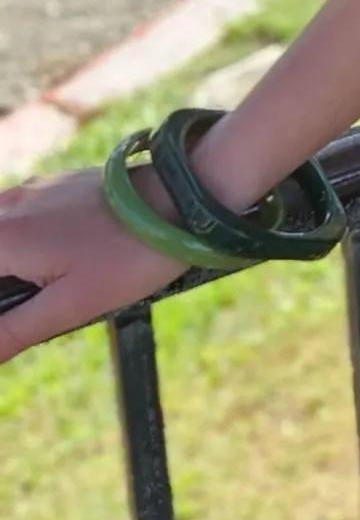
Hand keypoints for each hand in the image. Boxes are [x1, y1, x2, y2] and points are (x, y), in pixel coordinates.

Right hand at [0, 163, 185, 362]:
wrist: (182, 197)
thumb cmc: (130, 255)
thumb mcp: (69, 306)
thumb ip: (12, 332)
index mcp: (2, 236)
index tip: (12, 322)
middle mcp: (7, 204)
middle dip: (6, 296)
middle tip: (23, 317)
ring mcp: (30, 190)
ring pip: (2, 236)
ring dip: (11, 274)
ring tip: (35, 301)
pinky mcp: (52, 187)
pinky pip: (15, 220)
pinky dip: (18, 250)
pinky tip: (50, 270)